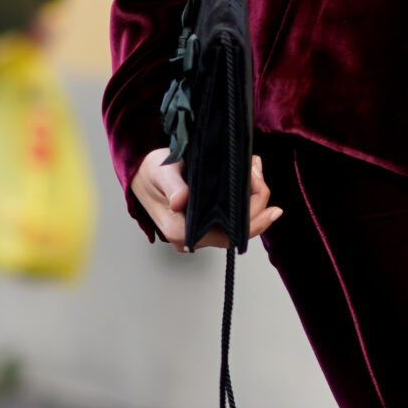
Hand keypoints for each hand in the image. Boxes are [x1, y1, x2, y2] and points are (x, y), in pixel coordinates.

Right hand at [130, 148, 280, 249]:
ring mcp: (198, 234)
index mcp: (181, 230)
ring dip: (252, 198)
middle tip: (256, 169)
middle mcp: (192, 238)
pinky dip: (244, 200)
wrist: (139, 176)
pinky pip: (231, 219)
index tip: (268, 200)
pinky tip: (251, 180)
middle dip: (256, 199)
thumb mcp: (160, 173)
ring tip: (254, 169)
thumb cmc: (149, 173)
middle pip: (238, 229)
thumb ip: (173, 187)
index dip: (254, 219)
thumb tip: (181, 201)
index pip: (229, 234)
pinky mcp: (203, 224)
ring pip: (237, 223)